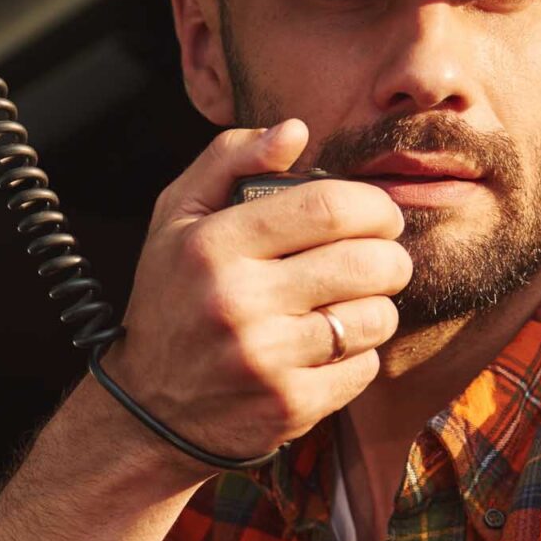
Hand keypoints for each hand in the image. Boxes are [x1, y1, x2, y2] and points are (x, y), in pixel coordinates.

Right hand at [101, 121, 409, 466]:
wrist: (149, 410)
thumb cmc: (172, 299)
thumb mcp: (176, 218)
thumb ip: (228, 159)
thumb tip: (295, 131)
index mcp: (212, 245)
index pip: (328, 207)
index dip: (373, 206)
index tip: (379, 217)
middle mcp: (236, 301)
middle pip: (366, 262)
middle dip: (391, 257)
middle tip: (382, 260)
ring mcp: (265, 358)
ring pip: (375, 317)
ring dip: (378, 307)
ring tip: (351, 305)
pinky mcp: (288, 405)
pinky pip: (364, 367)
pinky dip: (358, 355)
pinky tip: (328, 348)